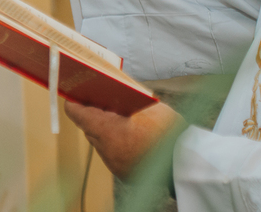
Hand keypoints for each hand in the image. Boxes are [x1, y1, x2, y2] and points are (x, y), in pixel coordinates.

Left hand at [63, 100, 182, 178]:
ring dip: (108, 130)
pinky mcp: (124, 173)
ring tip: (122, 118)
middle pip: (89, 126)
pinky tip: (134, 136)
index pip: (75, 111)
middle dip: (95, 113)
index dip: (75, 99)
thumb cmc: (167, 131)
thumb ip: (127, 95)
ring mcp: (114, 163)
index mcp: (104, 129)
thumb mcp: (147, 104)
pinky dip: (120, 144)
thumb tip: (114, 86)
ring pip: (102, 142)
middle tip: (105, 99)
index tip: (79, 90)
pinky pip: (115, 154)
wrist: (185, 164)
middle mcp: (104, 148)